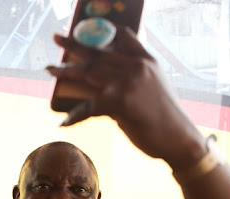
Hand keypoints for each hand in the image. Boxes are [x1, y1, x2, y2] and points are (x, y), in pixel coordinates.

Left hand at [46, 28, 206, 168]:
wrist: (179, 139)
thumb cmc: (166, 118)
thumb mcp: (155, 86)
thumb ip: (136, 75)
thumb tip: (111, 78)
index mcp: (145, 60)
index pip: (122, 36)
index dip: (102, 31)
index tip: (85, 27)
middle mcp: (136, 66)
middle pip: (99, 54)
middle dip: (74, 46)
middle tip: (56, 38)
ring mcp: (128, 82)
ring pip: (89, 73)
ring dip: (66, 72)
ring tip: (50, 70)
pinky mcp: (120, 102)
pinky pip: (90, 106)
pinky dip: (76, 116)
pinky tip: (64, 123)